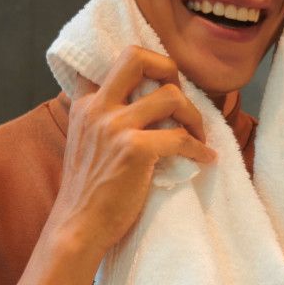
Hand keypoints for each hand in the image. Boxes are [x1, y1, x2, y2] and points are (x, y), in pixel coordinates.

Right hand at [45, 47, 216, 259]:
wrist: (78, 227)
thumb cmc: (88, 191)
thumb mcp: (83, 143)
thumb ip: (100, 120)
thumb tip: (135, 107)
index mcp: (84, 105)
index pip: (107, 63)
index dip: (139, 66)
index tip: (158, 80)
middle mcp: (97, 108)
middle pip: (137, 57)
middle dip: (168, 68)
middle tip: (180, 94)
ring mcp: (115, 127)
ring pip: (170, 95)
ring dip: (193, 115)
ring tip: (198, 135)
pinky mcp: (134, 150)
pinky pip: (181, 137)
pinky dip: (200, 149)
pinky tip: (205, 158)